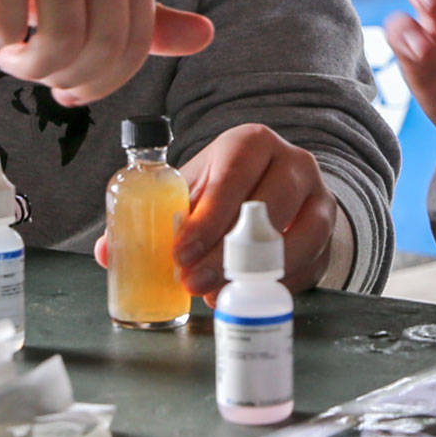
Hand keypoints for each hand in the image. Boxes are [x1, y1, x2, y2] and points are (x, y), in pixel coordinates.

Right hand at [0, 0, 213, 103]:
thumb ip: (141, 17)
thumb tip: (204, 37)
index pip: (135, 41)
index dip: (101, 83)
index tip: (70, 90)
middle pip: (101, 45)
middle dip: (63, 78)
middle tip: (33, 70)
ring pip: (60, 40)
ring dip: (28, 66)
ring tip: (11, 52)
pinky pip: (6, 26)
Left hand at [96, 123, 335, 299]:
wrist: (274, 187)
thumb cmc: (224, 187)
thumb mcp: (191, 189)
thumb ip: (150, 215)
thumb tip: (106, 251)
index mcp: (252, 142)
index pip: (233, 176)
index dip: (206, 218)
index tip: (179, 252)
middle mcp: (293, 162)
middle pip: (267, 208)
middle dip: (225, 252)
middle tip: (191, 282)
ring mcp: (319, 196)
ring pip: (298, 237)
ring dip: (254, 272)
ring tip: (214, 293)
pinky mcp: (329, 232)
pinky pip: (309, 263)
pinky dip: (275, 285)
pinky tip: (244, 294)